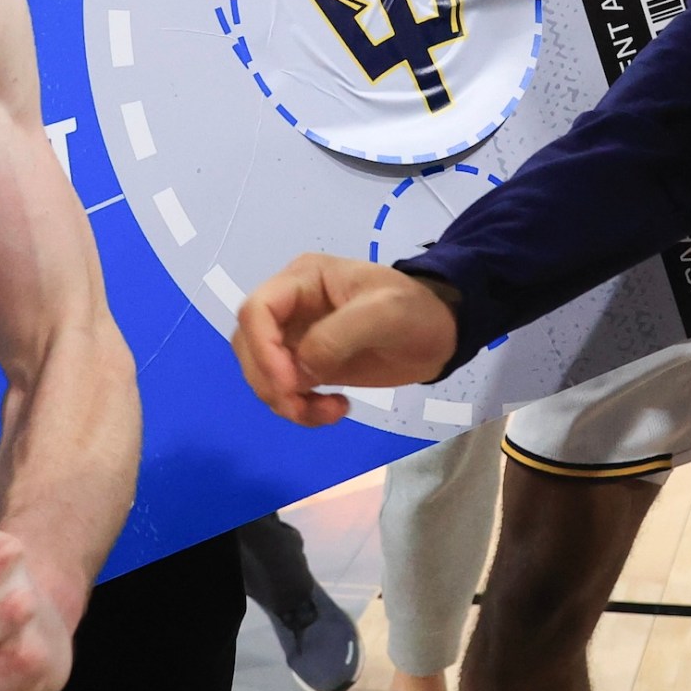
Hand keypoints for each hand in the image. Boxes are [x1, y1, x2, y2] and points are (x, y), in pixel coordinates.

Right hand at [232, 253, 457, 426]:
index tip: (289, 384)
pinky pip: (284, 391)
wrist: (441, 332)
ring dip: (285, 401)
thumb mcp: (384, 312)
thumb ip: (338, 335)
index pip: (256, 310)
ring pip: (261, 373)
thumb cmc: (416, 310)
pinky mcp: (307, 365)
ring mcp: (296, 337)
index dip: (262, 349)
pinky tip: (335, 409)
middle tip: (304, 405)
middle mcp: (291, 306)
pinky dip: (300, 409)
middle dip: (269, 381)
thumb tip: (300, 369)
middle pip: (249, 346)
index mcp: (303, 279)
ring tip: (331, 410)